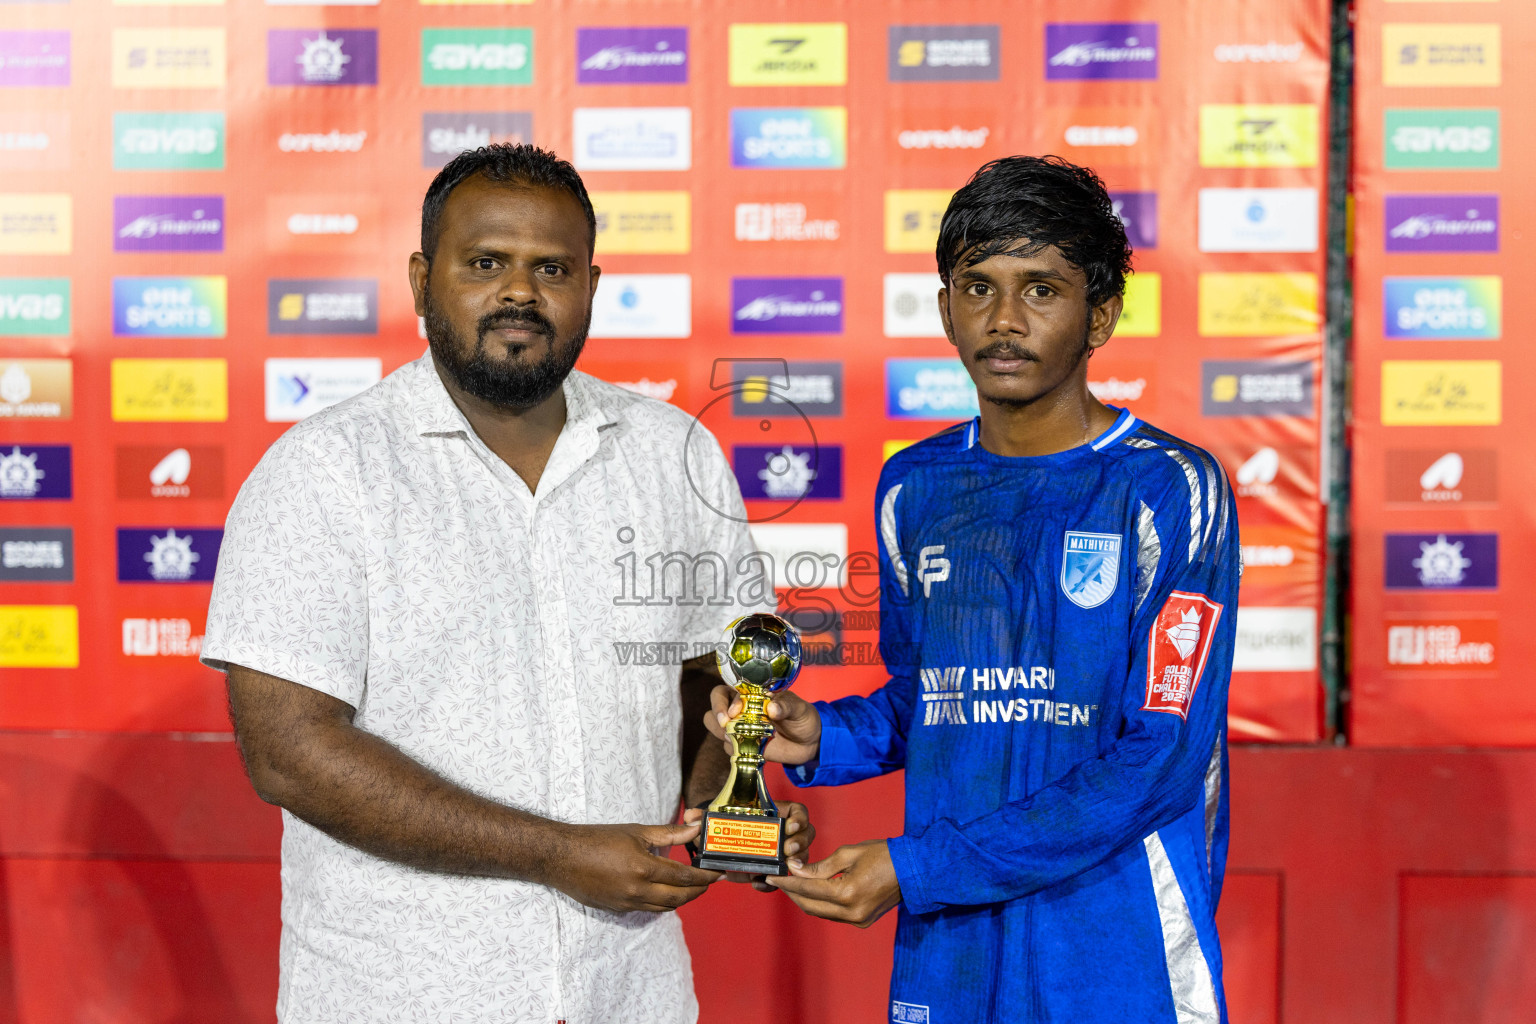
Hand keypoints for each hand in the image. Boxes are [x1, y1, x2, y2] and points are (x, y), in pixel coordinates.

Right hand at [551, 822, 720, 912]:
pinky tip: (665, 891)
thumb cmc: (597, 839)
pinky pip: (648, 910)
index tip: (717, 873)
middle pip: (679, 898)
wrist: (561, 858)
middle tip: (709, 882)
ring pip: (665, 908)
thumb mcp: (635, 831)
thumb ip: (668, 833)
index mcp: (644, 868)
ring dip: (681, 899)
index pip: (684, 877)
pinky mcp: (618, 910)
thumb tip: (695, 829)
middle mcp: (638, 891)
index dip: (704, 876)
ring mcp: (627, 904)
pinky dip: (662, 902)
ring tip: (691, 887)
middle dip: (698, 891)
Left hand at [682, 801, 815, 891]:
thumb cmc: (726, 823)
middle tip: (788, 850)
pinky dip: (772, 883)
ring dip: (796, 863)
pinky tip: (760, 882)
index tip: (789, 826)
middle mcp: (784, 834)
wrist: (722, 841)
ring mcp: (782, 853)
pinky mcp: (773, 870)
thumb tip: (691, 816)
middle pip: (806, 836)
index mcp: (776, 814)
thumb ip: (703, 815)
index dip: (799, 819)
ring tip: (784, 866)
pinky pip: (781, 879)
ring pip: (801, 858)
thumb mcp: (717, 816)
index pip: (799, 812)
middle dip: (800, 843)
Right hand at [705, 685, 822, 765]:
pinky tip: (750, 750)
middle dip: (716, 714)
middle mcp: (740, 707)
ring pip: (715, 725)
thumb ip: (786, 706)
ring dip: (721, 732)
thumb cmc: (802, 717)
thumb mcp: (798, 708)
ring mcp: (739, 726)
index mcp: (751, 692)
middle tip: (726, 725)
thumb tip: (772, 708)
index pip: (728, 690)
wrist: (809, 741)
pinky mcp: (742, 744)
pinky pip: (728, 747)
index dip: (725, 700)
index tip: (734, 712)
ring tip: (736, 738)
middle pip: (715, 705)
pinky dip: (734, 748)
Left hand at [768, 840, 900, 927]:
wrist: (915, 870)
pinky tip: (813, 891)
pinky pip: (834, 914)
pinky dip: (820, 903)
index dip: (788, 883)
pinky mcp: (862, 920)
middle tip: (778, 880)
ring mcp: (858, 919)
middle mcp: (851, 912)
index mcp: (847, 893)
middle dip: (792, 894)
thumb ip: (820, 866)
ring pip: (821, 913)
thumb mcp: (849, 853)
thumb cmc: (884, 855)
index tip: (772, 876)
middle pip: (811, 906)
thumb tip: (796, 869)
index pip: (808, 889)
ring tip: (792, 884)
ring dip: (805, 900)